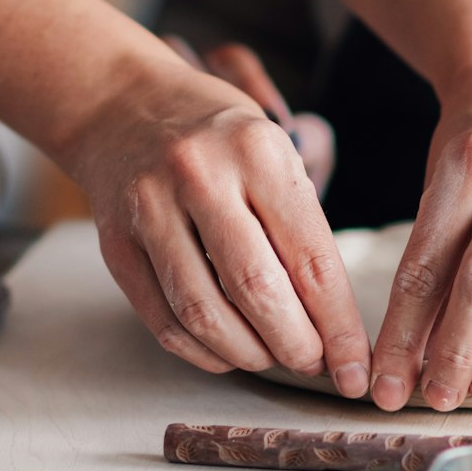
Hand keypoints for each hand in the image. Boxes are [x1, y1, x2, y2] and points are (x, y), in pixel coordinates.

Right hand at [63, 53, 371, 395]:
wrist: (120, 104)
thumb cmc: (215, 136)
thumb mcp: (272, 150)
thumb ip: (300, 227)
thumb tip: (333, 323)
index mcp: (257, 150)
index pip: (311, 258)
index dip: (339, 326)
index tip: (356, 366)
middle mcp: (199, 176)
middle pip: (258, 291)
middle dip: (296, 345)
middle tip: (313, 362)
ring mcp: (149, 210)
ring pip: (204, 314)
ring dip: (248, 354)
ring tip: (272, 356)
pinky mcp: (115, 244)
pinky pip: (163, 321)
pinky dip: (202, 351)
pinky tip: (227, 351)